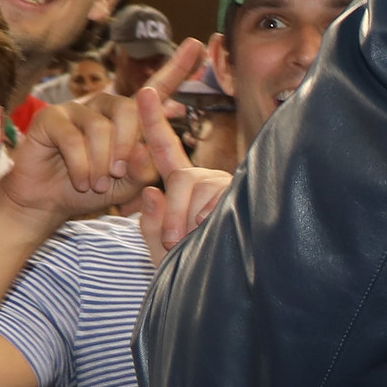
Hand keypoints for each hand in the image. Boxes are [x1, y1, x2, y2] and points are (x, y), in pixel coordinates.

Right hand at [0, 34, 206, 225]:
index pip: (156, 88)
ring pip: (101, 128)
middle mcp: (105, 106)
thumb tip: (146, 147)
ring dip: (101, 164)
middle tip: (117, 174)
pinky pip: (74, 139)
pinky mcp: (50, 117)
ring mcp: (77, 108)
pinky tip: (81, 181)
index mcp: (130, 118)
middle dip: (127, 147)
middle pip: (129, 111)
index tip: (197, 45)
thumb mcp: (129, 184)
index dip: (176, 68)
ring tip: (96, 184)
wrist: (51, 203)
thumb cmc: (95, 190)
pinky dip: (82, 166)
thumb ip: (144, 167)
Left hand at [129, 85, 231, 266]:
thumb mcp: (159, 248)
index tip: (143, 93)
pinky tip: (213, 234)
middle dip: (172, 210)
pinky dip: (206, 220)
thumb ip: (148, 222)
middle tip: (172, 240)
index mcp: (184, 186)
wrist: (223, 293)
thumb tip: (151, 190)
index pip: (164, 151)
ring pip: (195, 187)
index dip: (153, 121)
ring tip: (193, 243)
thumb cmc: (190, 273)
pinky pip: (216, 198)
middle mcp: (208, 181)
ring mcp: (227, 189)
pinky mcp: (243, 198)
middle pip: (181, 177)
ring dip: (186, 220)